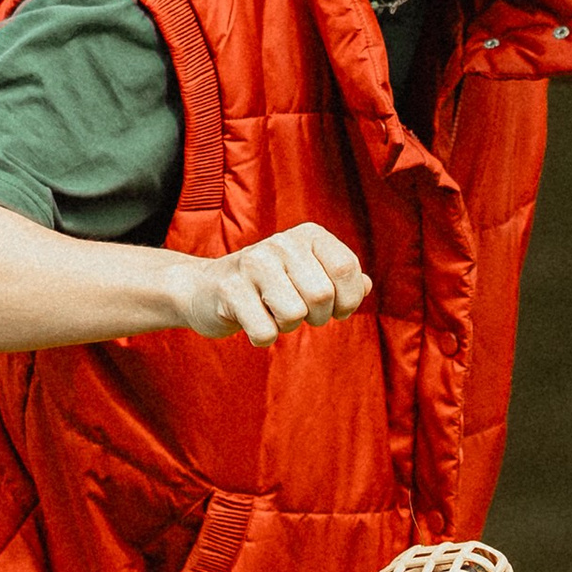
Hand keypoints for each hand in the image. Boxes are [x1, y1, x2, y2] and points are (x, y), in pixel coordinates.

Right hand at [179, 222, 370, 345]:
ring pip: (295, 315)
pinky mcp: (229, 290)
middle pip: (322, 295)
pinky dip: (263, 336)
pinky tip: (251, 319)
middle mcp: (281, 242)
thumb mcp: (308, 274)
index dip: (348, 300)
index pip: (346, 269)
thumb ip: (340, 278)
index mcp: (308, 235)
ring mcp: (252, 263)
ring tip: (272, 312)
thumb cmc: (268, 285)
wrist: (206, 289)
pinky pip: (266, 332)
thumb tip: (366, 285)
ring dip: (287, 326)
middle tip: (299, 313)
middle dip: (317, 317)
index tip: (335, 308)